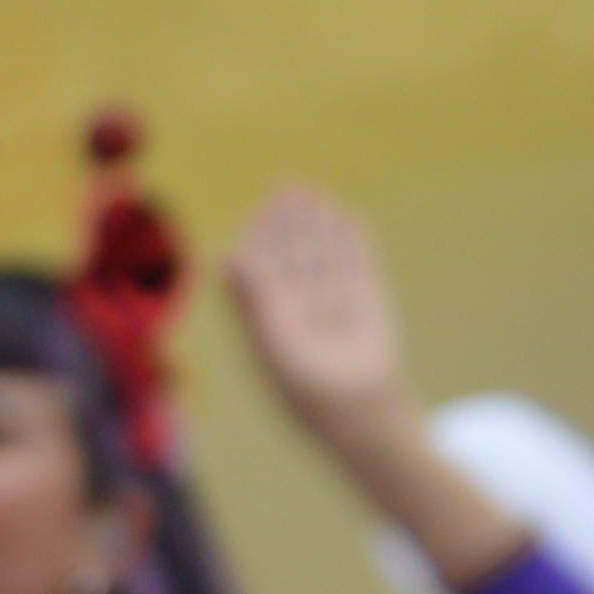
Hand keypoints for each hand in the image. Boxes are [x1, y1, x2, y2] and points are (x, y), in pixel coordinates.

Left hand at [221, 181, 414, 458]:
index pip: (260, 270)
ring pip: (322, 255)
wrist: (359, 411)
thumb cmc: (309, 387)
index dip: (259, 238)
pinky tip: (348, 216)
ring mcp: (332, 304)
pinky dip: (352, 242)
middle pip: (290, 255)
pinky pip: (357, 265)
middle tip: (284, 182)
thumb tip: (228, 255)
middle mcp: (297, 310)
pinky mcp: (365, 303)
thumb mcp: (274, 339)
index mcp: (267, 321)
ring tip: (313, 191)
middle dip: (287, 221)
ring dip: (318, 223)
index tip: (258, 209)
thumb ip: (255, 297)